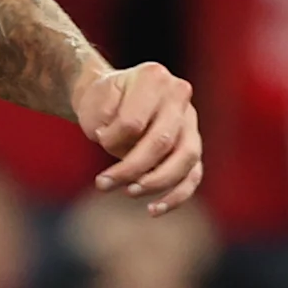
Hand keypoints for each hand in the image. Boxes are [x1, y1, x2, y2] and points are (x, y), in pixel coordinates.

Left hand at [74, 62, 202, 213]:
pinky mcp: (193, 146)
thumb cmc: (102, 102)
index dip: (113, 138)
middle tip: (103, 184)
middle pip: (163, 141)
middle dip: (131, 168)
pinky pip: (193, 176)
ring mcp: (190, 122)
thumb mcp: (94, 105)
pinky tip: (153, 210)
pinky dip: (176, 196)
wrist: (111, 99)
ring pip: (185, 160)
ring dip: (156, 182)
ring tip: (129, 193)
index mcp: (154, 77)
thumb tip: (122, 150)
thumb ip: (107, 124)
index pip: (136, 121)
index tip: (97, 138)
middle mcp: (179, 96)